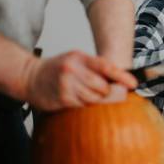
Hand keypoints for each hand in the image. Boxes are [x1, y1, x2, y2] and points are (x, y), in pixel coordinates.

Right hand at [22, 50, 136, 110]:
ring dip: (99, 101)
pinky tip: (82, 100)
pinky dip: (87, 105)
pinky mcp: (62, 99)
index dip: (122, 77)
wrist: (30, 76)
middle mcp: (73, 70)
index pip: (106, 67)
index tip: (133, 84)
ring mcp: (66, 85)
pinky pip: (83, 106)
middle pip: (103, 87)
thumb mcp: (77, 59)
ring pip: (95, 99)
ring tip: (94, 96)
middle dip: (111, 92)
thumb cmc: (58, 68)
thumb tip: (121, 77)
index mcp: (80, 57)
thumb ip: (96, 66)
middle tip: (112, 93)